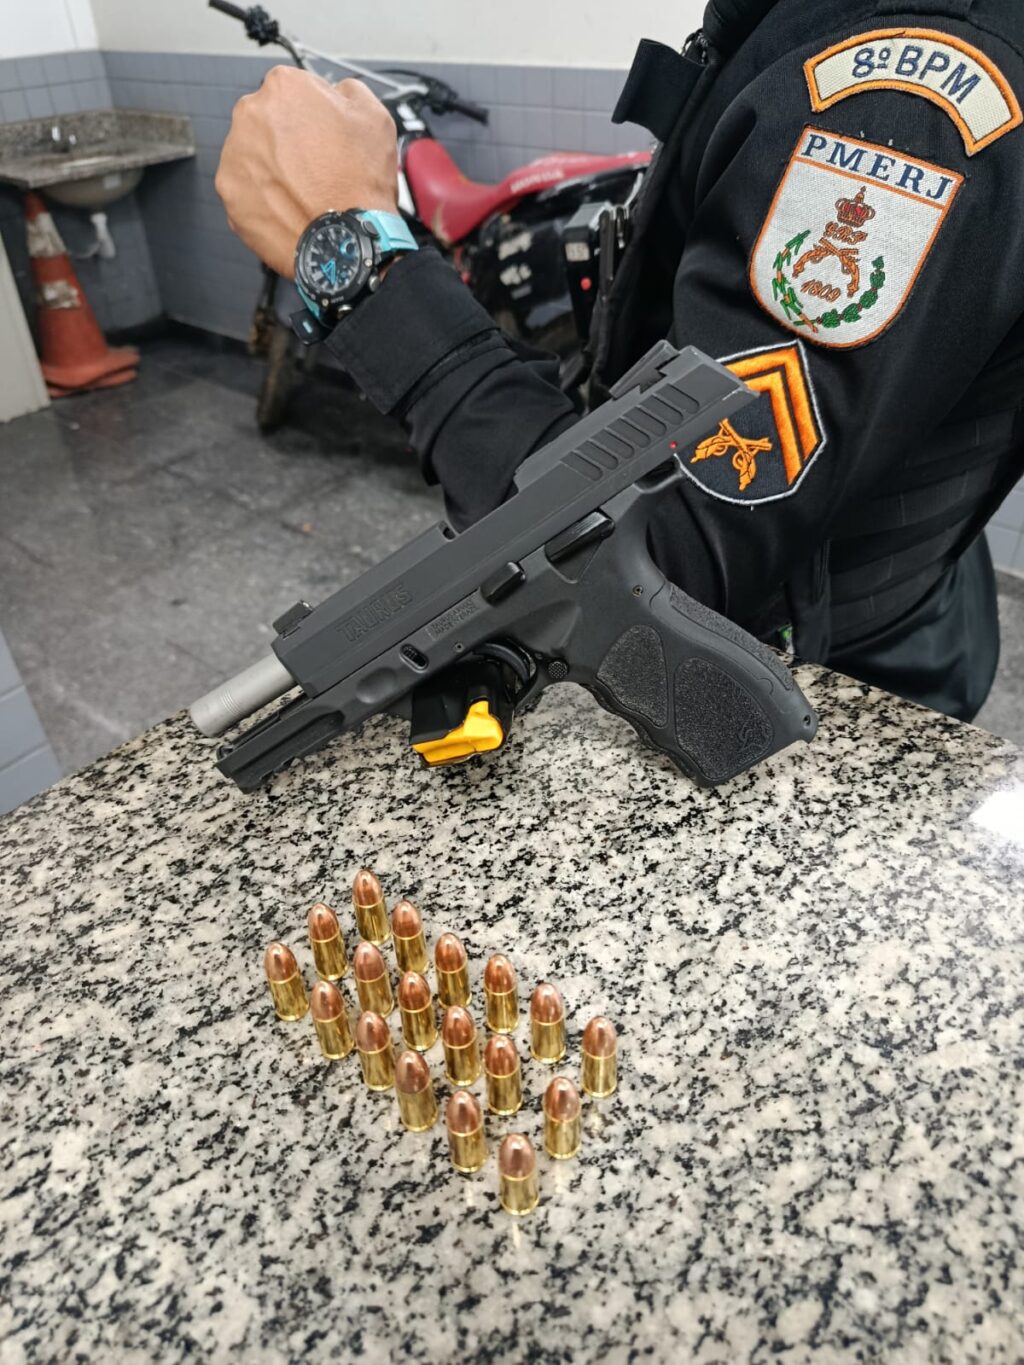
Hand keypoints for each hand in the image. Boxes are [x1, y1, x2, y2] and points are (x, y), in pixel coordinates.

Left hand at [215, 66, 398, 277]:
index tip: (324, 137)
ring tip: (304, 192)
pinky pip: (247, 191)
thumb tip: (335, 93)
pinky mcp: (230, 195)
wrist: (345, 242)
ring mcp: (234, 156)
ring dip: (273, 169)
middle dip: (288, 141)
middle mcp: (250, 115)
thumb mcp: (374, 117)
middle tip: (316, 168)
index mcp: (284, 88)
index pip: (294, 91)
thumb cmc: (360, 183)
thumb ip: (347, 92)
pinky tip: (290, 209)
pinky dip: (264, 200)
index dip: (314, 116)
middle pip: (268, 122)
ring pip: (253, 156)